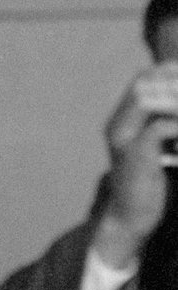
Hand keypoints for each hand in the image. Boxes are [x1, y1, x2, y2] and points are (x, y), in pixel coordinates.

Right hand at [92, 61, 177, 269]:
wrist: (130, 218)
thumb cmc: (147, 186)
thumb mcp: (154, 151)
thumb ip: (163, 130)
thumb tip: (175, 113)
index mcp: (121, 121)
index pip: (141, 81)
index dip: (165, 71)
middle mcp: (118, 125)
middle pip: (144, 85)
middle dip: (173, 81)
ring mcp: (124, 140)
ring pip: (150, 102)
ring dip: (176, 99)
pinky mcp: (136, 156)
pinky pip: (160, 129)